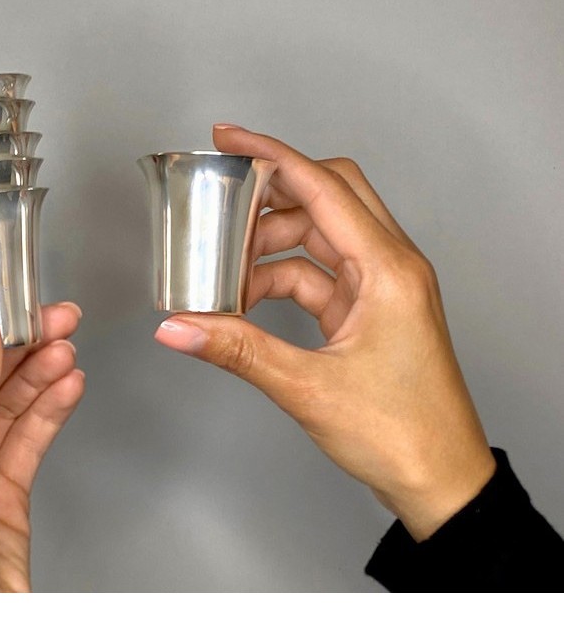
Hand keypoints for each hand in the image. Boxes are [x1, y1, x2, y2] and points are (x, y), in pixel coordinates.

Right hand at [154, 125, 494, 540]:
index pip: (323, 187)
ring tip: (224, 269)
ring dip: (271, 246)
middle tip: (223, 197)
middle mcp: (391, 266)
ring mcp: (383, 287)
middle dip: (272, 193)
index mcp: (388, 269)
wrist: (440, 480)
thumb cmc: (401, 434)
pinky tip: (247, 299)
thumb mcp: (308, 388)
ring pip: (320, 237)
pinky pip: (320, 274)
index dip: (271, 155)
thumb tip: (179, 327)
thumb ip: (237, 350)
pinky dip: (281, 279)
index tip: (229, 138)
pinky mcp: (371, 311)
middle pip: (329, 196)